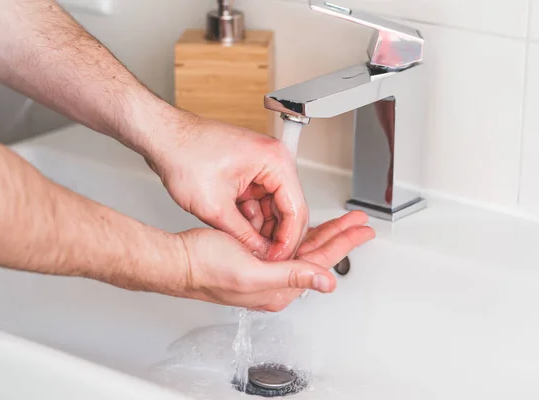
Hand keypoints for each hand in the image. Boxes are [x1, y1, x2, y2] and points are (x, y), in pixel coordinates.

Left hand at [145, 111, 307, 261]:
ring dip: (260, 228)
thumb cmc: (183, 154)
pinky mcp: (247, 171)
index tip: (278, 260)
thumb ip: (242, 236)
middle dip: (274, 236)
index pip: (296, 209)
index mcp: (274, 161)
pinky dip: (249, 218)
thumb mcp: (214, 207)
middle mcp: (272, 160)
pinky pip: (257, 200)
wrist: (162, 138)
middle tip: (264, 259)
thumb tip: (258, 253)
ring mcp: (260, 165)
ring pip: (272, 207)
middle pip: (287, 208)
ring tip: (247, 247)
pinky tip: (238, 232)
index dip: (287, 241)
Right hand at [176, 211, 374, 311]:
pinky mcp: (254, 259)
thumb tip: (326, 282)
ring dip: (322, 232)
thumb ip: (291, 276)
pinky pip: (284, 245)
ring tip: (342, 221)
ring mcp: (265, 271)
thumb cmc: (205, 267)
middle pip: (316, 255)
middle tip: (358, 223)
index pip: (320, 263)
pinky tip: (305, 223)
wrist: (178, 261)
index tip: (361, 231)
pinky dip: (297, 231)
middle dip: (339, 236)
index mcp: (278, 288)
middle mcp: (275, 282)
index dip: (343, 243)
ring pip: (302, 248)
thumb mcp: (252, 273)